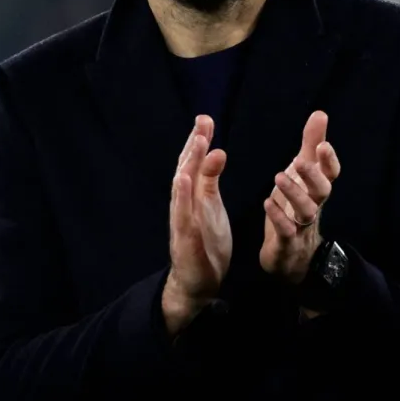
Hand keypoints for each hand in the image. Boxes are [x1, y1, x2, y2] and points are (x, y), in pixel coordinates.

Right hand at [162, 115, 230, 333]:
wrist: (198, 281)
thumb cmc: (205, 241)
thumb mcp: (212, 206)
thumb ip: (211, 179)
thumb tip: (217, 151)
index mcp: (193, 196)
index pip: (194, 163)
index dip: (199, 141)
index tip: (206, 119)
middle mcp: (184, 204)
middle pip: (186, 169)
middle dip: (194, 146)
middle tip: (203, 122)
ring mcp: (182, 221)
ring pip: (182, 189)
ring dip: (188, 165)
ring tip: (196, 144)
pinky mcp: (184, 239)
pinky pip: (182, 215)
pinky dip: (182, 197)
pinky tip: (184, 181)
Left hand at [260, 110, 340, 283]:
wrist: (292, 255)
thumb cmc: (297, 206)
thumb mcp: (302, 174)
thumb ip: (311, 145)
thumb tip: (320, 113)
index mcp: (316, 189)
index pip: (330, 174)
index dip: (329, 161)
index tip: (323, 145)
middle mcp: (313, 206)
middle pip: (322, 192)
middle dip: (313, 176)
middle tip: (300, 162)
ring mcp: (301, 226)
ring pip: (306, 211)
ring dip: (294, 195)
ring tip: (278, 178)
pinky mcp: (286, 242)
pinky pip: (287, 232)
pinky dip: (279, 219)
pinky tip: (268, 204)